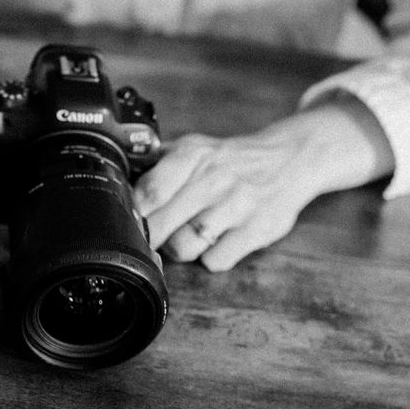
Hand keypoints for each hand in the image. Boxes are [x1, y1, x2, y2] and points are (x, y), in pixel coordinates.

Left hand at [133, 94, 394, 270]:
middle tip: (153, 237)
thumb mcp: (194, 148)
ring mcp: (237, 206)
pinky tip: (215, 241)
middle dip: (151, 237)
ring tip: (186, 236)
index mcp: (192, 155)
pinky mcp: (258, 230)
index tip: (129, 223)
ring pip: (185, 247)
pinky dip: (210, 257)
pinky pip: (216, 260)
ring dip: (179, 249)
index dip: (133, 215)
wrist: (291, 158)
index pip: (148, 193)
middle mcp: (214, 179)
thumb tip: (117, 183)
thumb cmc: (232, 160)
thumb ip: (157, 164)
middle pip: (161, 226)